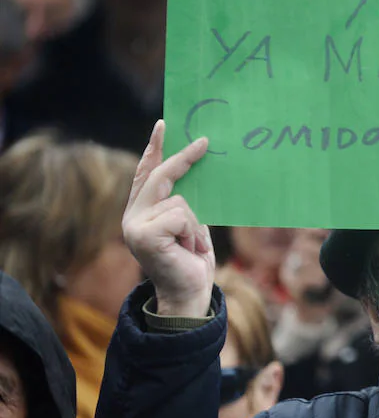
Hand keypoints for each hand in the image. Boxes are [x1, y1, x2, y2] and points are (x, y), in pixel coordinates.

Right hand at [122, 120, 214, 316]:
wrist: (189, 293)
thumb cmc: (192, 261)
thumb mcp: (189, 226)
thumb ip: (183, 203)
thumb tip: (196, 172)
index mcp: (142, 212)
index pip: (147, 174)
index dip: (155, 149)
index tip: (164, 124)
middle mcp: (133, 217)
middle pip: (160, 177)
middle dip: (184, 159)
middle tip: (205, 142)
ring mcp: (136, 226)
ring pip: (179, 201)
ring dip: (195, 224)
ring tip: (192, 245)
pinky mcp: (145, 235)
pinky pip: (180, 215)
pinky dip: (192, 231)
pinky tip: (189, 249)